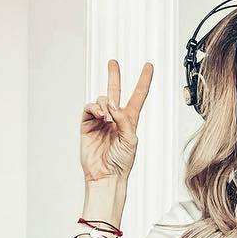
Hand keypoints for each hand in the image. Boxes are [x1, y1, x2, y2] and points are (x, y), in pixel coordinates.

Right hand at [80, 60, 152, 182]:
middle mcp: (115, 117)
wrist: (106, 175)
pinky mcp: (87, 124)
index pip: (138, 95)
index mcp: (130, 119)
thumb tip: (112, 104)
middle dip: (114, 75)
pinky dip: (95, 108)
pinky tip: (101, 115)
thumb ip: (123, 120)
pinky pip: (89, 108)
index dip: (143, 80)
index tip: (148, 66)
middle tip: (113, 62)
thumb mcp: (130, 139)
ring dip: (105, 104)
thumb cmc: (122, 161)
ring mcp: (100, 120)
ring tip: (107, 117)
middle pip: (115, 91)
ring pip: (102, 99)